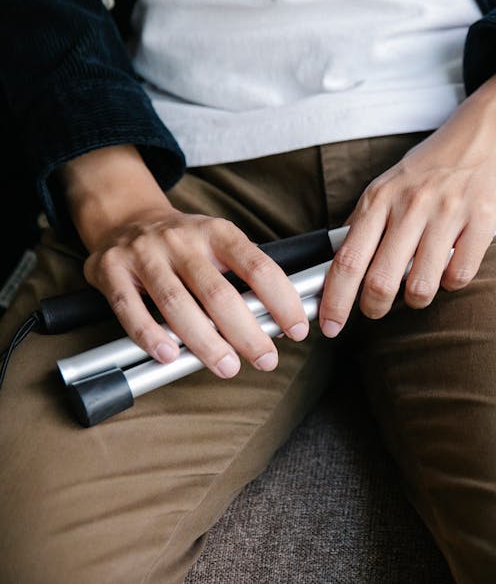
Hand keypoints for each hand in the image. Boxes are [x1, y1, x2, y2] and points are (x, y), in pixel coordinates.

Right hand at [62, 145, 308, 377]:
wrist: (125, 218)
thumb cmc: (185, 245)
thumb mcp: (219, 245)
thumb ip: (245, 278)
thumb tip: (280, 323)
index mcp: (217, 232)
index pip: (258, 267)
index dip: (282, 300)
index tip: (297, 329)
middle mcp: (182, 239)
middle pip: (218, 292)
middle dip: (247, 332)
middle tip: (266, 358)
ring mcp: (144, 253)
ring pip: (177, 303)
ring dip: (204, 341)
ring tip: (227, 366)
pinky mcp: (111, 269)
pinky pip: (129, 308)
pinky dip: (150, 334)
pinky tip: (168, 356)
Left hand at [318, 54, 495, 336]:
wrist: (489, 129)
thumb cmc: (437, 162)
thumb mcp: (390, 182)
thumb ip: (367, 219)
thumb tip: (339, 259)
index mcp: (380, 198)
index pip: (347, 260)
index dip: (334, 300)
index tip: (329, 324)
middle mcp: (409, 205)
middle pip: (380, 281)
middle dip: (374, 308)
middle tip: (376, 310)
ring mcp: (447, 212)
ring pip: (420, 286)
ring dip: (417, 298)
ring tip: (420, 286)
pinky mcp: (482, 219)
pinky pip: (460, 274)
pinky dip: (453, 282)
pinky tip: (452, 267)